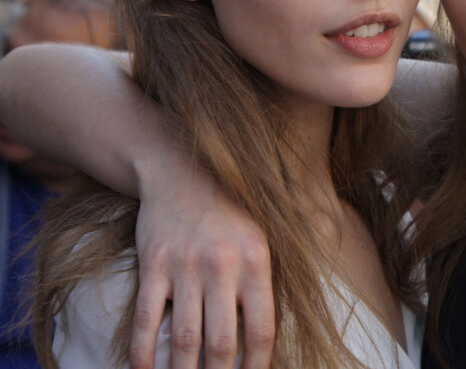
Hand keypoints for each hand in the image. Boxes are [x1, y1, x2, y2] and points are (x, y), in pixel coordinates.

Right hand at [131, 159, 274, 368]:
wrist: (181, 172)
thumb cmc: (229, 214)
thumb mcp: (258, 240)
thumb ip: (261, 286)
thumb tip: (263, 343)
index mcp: (257, 261)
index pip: (260, 330)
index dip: (257, 367)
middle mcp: (222, 265)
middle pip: (222, 343)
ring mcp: (185, 266)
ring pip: (186, 339)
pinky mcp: (154, 265)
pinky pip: (148, 320)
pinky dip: (145, 353)